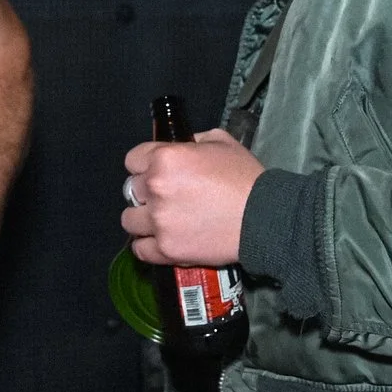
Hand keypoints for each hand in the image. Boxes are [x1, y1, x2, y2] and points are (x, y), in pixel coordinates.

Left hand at [122, 129, 261, 266]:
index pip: (132, 160)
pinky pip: (140, 249)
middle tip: (168, 196)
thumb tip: (180, 147)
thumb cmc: (244, 178)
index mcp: (165, 159)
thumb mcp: (221, 142)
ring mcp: (159, 222)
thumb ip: (192, 141)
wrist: (263, 218)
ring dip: (143, 219)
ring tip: (162, 220)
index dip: (146, 164)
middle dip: (147, 191)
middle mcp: (155, 189)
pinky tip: (163, 239)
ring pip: (129, 220)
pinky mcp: (166, 250)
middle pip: (131, 189)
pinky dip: (149, 245)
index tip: (157, 172)